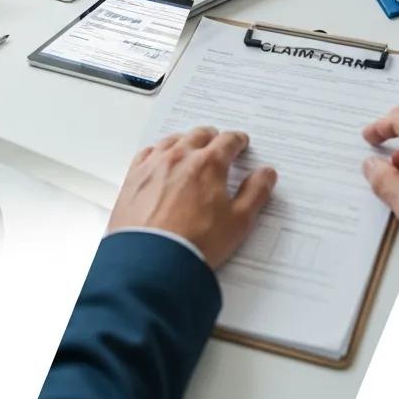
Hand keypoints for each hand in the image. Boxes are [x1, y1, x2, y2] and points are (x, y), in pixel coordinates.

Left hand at [108, 128, 276, 269]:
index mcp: (209, 163)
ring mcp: (154, 165)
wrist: (151, 264)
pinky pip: (146, 153)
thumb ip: (256, 192)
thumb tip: (266, 173)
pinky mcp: (133, 179)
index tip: (240, 144)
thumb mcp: (238, 222)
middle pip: (199, 134)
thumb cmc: (196, 244)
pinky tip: (159, 159)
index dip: (238, 141)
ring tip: (190, 149)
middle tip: (217, 144)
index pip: (228, 140)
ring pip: (172, 140)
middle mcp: (180, 157)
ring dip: (185, 141)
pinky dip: (157, 152)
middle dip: (212, 138)